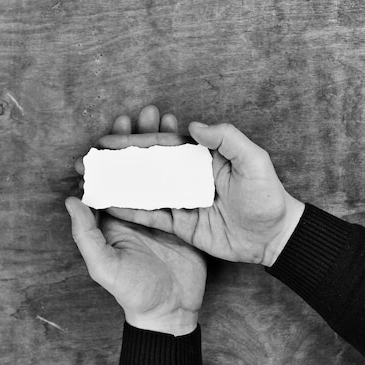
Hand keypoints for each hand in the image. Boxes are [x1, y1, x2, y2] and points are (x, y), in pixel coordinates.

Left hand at [67, 106, 206, 335]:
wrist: (171, 311)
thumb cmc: (133, 292)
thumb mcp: (104, 266)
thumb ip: (86, 235)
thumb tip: (70, 199)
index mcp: (110, 218)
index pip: (104, 179)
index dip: (106, 155)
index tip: (109, 132)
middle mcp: (132, 209)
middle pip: (130, 167)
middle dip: (133, 140)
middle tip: (138, 114)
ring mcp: (158, 210)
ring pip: (154, 168)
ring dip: (156, 143)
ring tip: (162, 116)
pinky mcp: (181, 215)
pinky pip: (178, 183)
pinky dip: (180, 161)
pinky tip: (185, 142)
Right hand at [99, 109, 304, 266]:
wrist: (274, 237)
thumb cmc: (267, 196)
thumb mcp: (254, 162)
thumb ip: (227, 139)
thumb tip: (192, 126)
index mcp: (199, 157)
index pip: (161, 145)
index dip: (133, 142)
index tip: (107, 140)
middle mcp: (185, 176)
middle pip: (146, 165)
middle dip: (118, 160)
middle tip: (89, 159)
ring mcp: (181, 200)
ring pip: (144, 189)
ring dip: (119, 184)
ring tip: (91, 180)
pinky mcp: (180, 224)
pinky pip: (151, 215)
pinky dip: (131, 210)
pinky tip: (109, 205)